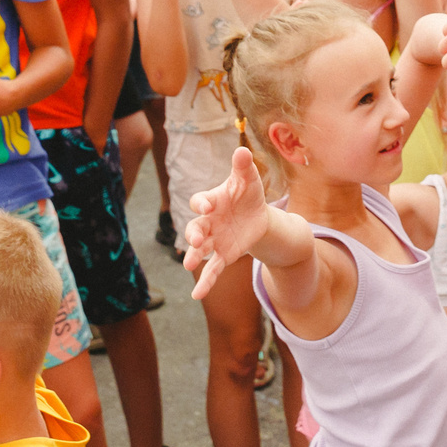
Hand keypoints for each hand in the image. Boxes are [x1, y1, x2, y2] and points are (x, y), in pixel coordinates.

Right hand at [183, 145, 270, 298]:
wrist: (257, 217)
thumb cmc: (248, 194)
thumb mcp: (248, 180)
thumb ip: (243, 167)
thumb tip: (242, 150)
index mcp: (211, 201)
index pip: (200, 202)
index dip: (202, 203)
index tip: (208, 205)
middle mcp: (208, 222)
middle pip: (195, 228)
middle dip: (194, 234)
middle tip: (198, 240)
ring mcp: (214, 240)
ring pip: (199, 250)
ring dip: (193, 256)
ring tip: (189, 265)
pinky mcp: (223, 255)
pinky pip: (212, 270)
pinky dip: (205, 282)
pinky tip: (197, 295)